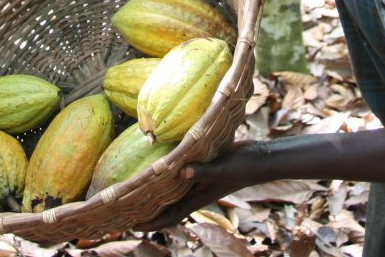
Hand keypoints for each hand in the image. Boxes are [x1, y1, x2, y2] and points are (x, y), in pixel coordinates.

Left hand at [137, 141, 264, 230]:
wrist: (261, 160)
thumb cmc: (242, 167)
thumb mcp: (222, 168)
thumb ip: (203, 171)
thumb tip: (183, 173)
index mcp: (197, 198)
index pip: (169, 216)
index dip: (150, 223)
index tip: (129, 225)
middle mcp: (195, 193)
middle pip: (166, 208)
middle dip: (146, 212)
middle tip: (123, 209)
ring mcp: (199, 183)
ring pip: (172, 194)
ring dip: (155, 197)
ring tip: (135, 192)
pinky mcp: (202, 171)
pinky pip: (179, 179)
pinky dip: (167, 178)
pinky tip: (159, 168)